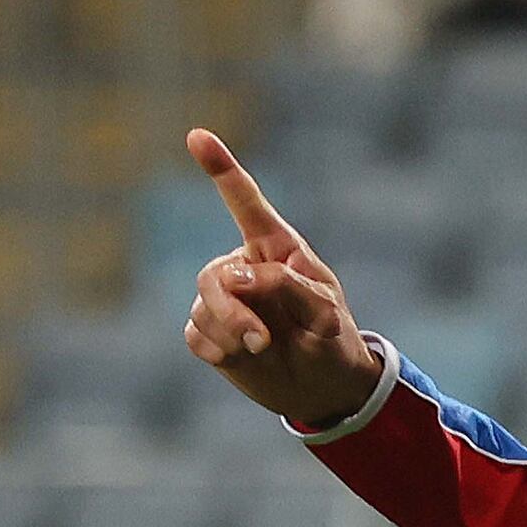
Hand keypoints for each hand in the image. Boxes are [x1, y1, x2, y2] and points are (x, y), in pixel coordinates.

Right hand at [180, 130, 392, 428]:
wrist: (323, 390)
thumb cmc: (332, 342)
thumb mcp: (324, 314)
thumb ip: (286, 287)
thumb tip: (237, 278)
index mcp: (277, 251)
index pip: (246, 203)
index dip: (221, 169)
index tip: (197, 136)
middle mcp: (245, 269)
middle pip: (214, 275)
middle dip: (230, 307)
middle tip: (259, 338)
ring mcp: (225, 301)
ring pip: (202, 306)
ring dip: (228, 330)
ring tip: (261, 348)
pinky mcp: (212, 332)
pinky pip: (194, 333)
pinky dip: (214, 347)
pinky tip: (237, 357)